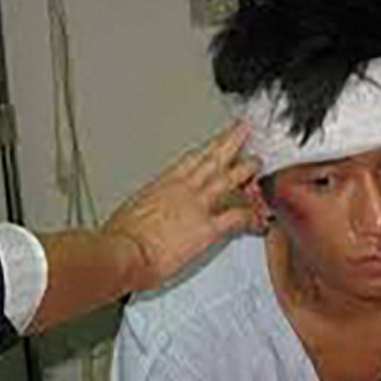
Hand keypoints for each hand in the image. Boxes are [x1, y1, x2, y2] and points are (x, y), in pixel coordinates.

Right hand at [102, 121, 262, 289]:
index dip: (209, 145)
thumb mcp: (132, 209)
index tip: (219, 137)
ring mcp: (198, 206)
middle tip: (245, 128)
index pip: (192, 158)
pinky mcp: (207, 228)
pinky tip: (260, 218)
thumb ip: (149, 205)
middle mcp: (183, 188)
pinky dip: (252, 217)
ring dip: (246, 169)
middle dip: (231, 140)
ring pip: (229, 178)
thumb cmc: (120, 237)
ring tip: (258, 163)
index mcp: (164, 183)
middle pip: (213, 157)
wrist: (121, 251)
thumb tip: (149, 210)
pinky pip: (238, 217)